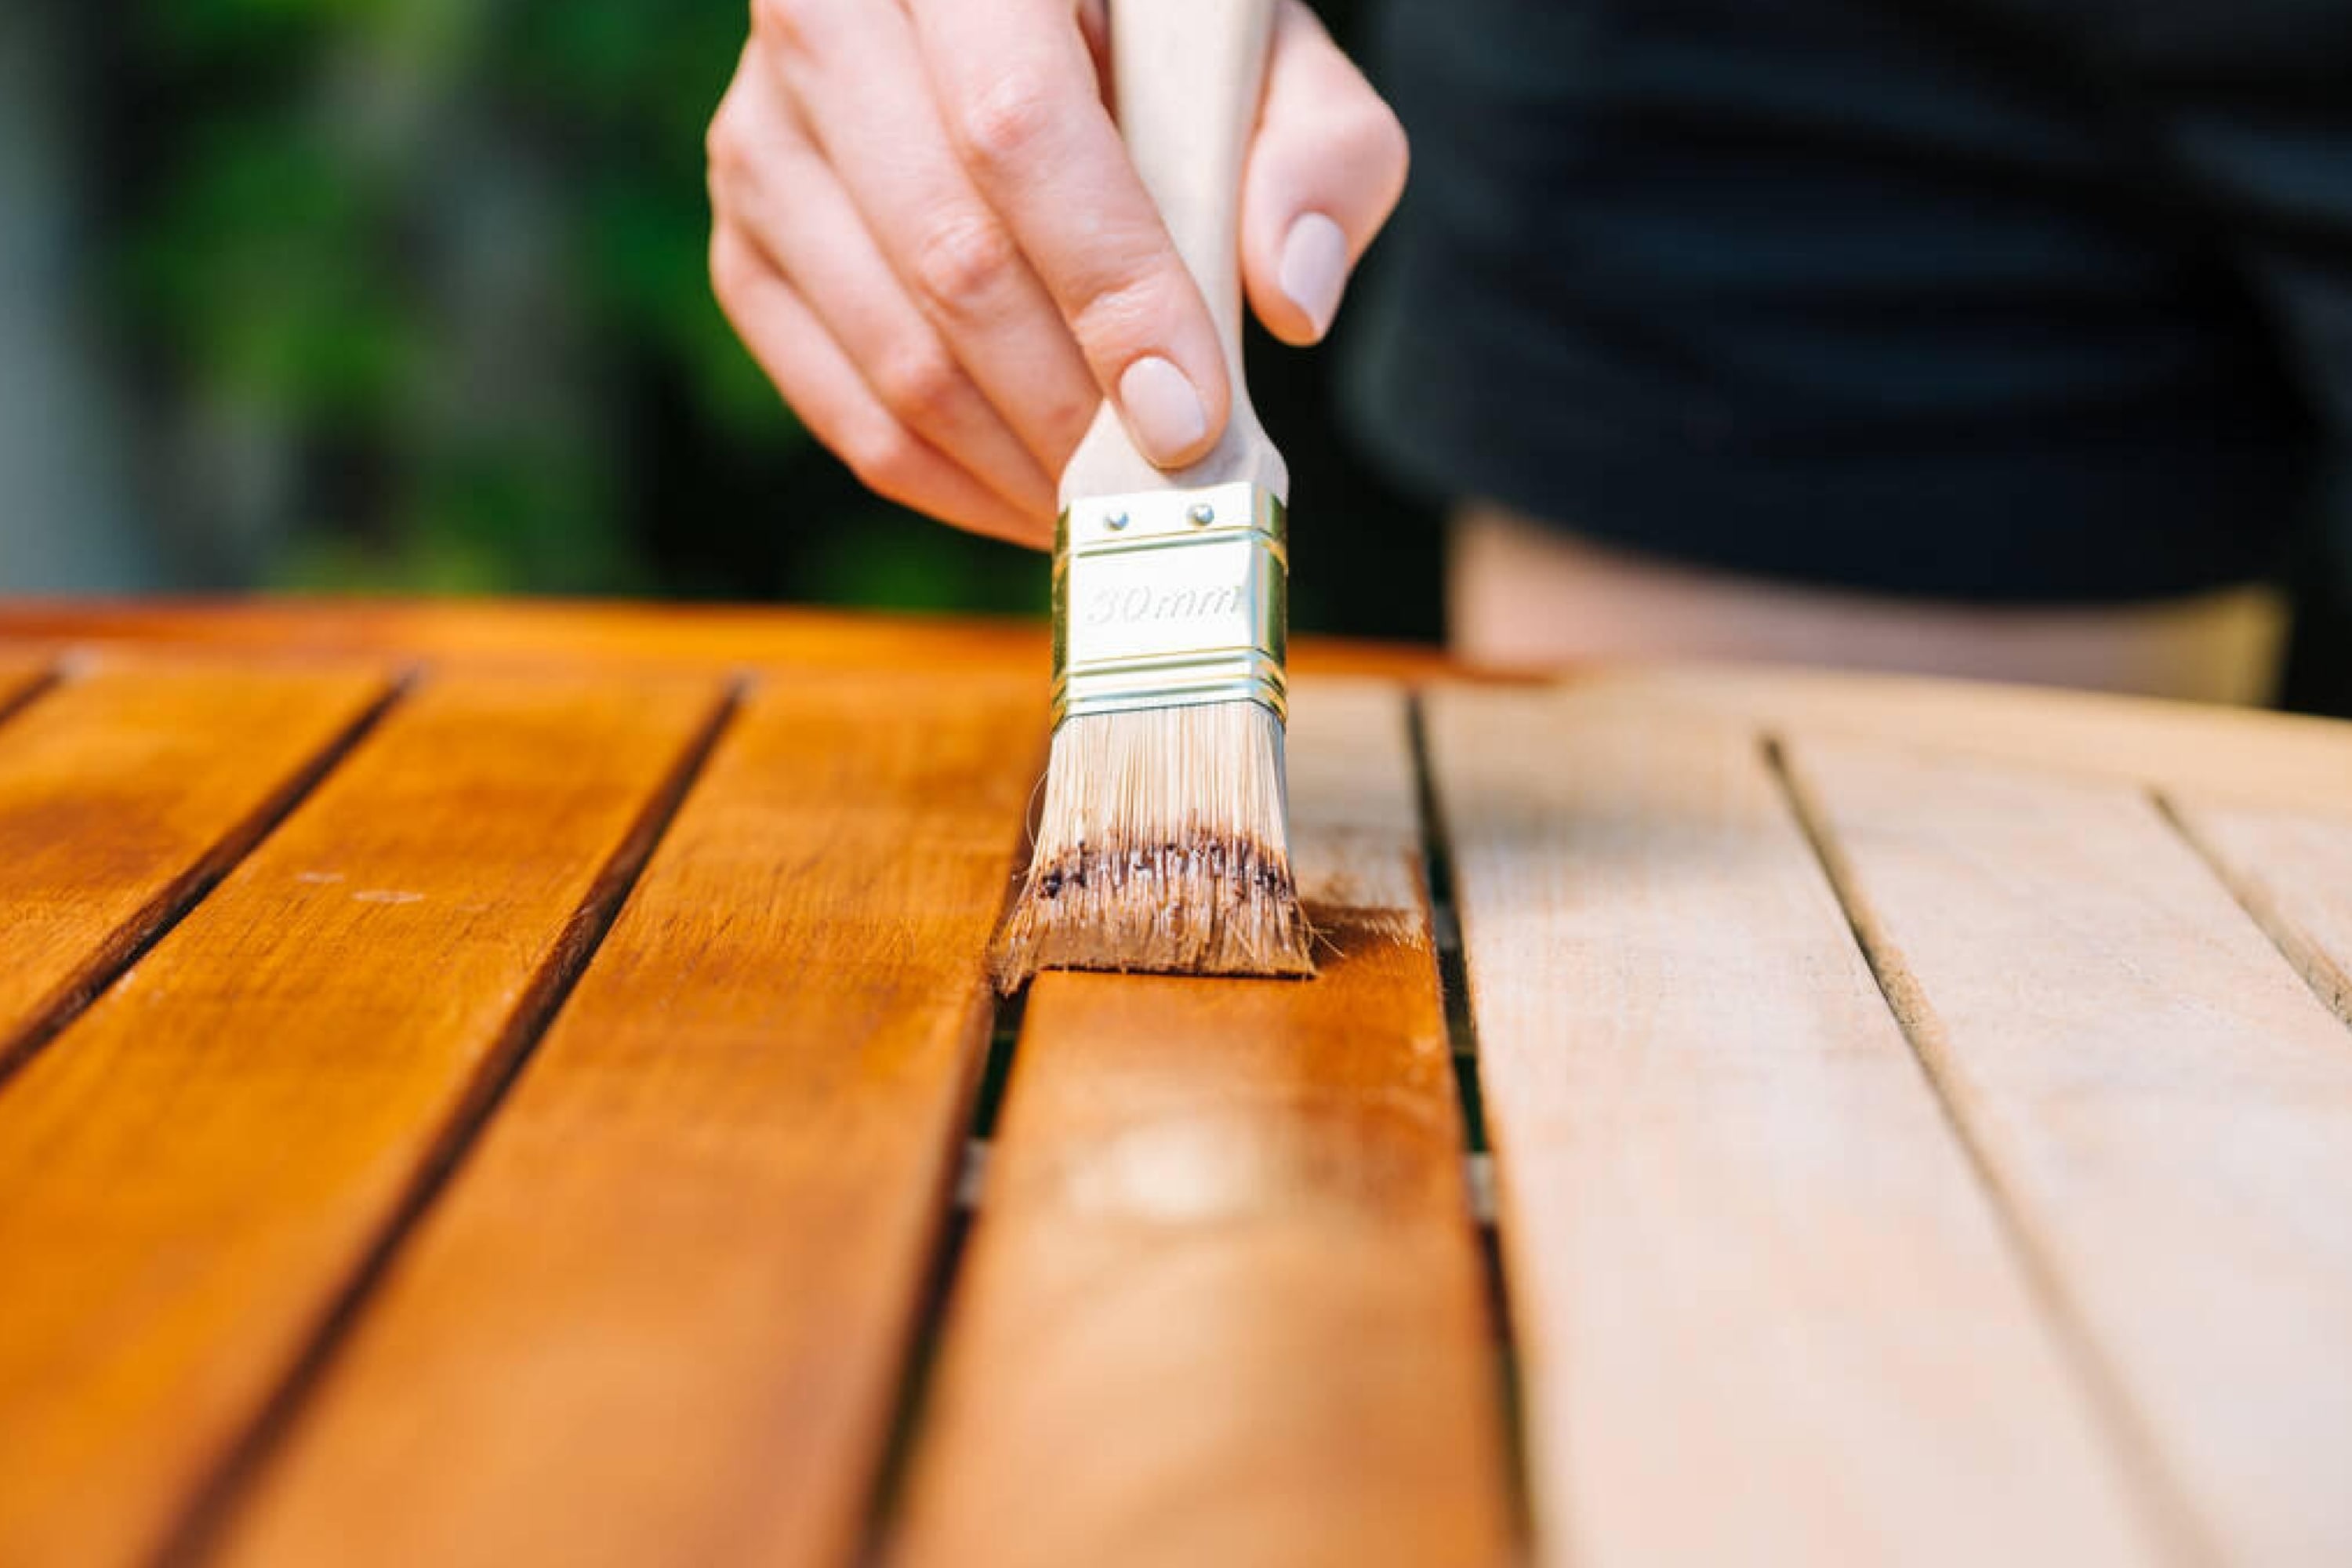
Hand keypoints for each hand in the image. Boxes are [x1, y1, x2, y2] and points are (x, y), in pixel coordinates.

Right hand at [706, 0, 1408, 546]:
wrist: (1021, 16)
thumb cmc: (1155, 37)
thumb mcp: (1259, 49)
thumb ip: (1315, 148)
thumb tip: (1293, 298)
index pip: (1019, 132)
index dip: (1111, 291)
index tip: (1189, 414)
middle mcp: (824, 25)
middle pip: (948, 259)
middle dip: (1076, 407)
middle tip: (1170, 488)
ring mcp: (762, 143)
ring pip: (890, 352)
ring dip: (1020, 464)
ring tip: (1119, 507)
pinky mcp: (745, 247)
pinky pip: (839, 408)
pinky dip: (950, 482)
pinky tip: (1037, 499)